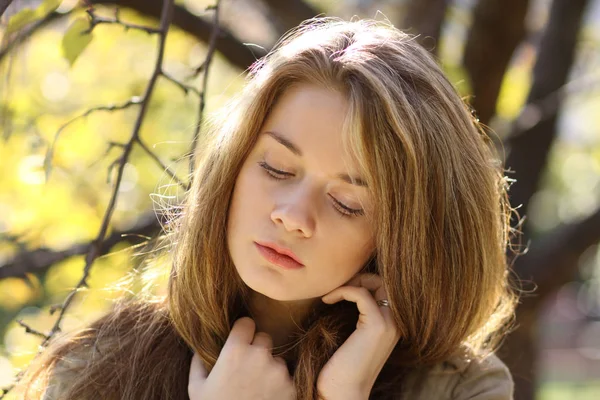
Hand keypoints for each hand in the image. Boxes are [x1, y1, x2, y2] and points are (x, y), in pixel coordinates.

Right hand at [188, 317, 295, 399]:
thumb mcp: (197, 389)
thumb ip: (198, 363)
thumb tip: (198, 348)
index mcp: (235, 352)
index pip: (246, 323)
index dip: (242, 330)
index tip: (240, 339)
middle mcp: (259, 356)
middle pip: (264, 338)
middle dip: (257, 349)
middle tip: (248, 368)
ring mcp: (278, 372)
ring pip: (276, 359)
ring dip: (270, 368)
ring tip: (256, 389)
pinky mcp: (291, 387)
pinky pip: (286, 378)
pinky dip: (280, 385)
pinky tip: (266, 398)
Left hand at [317, 273, 400, 399]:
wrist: (342, 392)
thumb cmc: (342, 366)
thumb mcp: (354, 336)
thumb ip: (359, 316)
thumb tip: (344, 291)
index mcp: (393, 325)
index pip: (385, 288)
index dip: (363, 282)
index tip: (340, 290)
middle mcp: (396, 323)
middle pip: (384, 281)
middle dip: (359, 278)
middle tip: (337, 289)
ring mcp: (389, 324)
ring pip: (376, 282)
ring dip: (349, 282)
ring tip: (331, 294)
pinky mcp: (377, 326)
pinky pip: (360, 293)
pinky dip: (341, 291)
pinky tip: (327, 301)